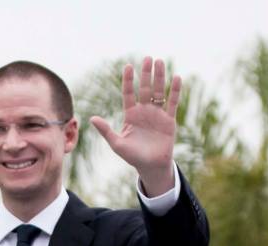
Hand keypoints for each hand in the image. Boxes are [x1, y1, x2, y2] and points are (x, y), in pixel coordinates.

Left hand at [90, 56, 180, 195]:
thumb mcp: (117, 144)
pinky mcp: (169, 120)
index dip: (129, 80)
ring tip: (160, 62)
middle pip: (145, 88)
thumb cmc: (132, 156)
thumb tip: (92, 119)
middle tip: (148, 58)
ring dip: (160, 77)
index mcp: (131, 115)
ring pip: (159, 92)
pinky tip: (176, 78)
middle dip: (146, 74)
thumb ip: (106, 131)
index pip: (129, 93)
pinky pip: (172, 103)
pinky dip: (175, 91)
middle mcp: (144, 111)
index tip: (128, 66)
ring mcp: (157, 114)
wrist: (151, 166)